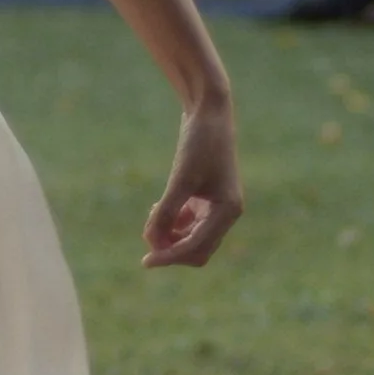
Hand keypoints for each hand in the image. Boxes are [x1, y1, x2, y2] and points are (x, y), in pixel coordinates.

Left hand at [142, 100, 241, 269]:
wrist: (208, 112)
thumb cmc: (199, 142)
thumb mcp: (180, 178)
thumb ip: (167, 211)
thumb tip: (151, 242)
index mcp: (228, 211)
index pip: (198, 249)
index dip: (170, 257)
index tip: (145, 262)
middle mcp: (226, 213)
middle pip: (196, 250)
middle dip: (171, 247)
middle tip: (148, 231)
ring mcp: (217, 207)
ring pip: (190, 239)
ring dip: (170, 235)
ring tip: (154, 212)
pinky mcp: (205, 198)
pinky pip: (187, 225)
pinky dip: (172, 222)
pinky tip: (159, 208)